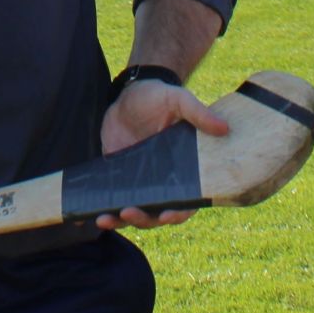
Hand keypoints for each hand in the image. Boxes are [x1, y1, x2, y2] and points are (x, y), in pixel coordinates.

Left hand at [96, 79, 228, 230]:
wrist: (131, 92)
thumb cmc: (159, 96)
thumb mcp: (179, 100)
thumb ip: (198, 113)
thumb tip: (224, 128)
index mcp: (184, 171)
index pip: (186, 202)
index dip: (178, 212)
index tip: (167, 215)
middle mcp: (163, 182)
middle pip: (156, 213)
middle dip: (143, 219)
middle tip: (128, 212)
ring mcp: (140, 181)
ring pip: (134, 211)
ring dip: (120, 220)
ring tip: (104, 219)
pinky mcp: (119, 176)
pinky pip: (112, 198)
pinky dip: (103, 209)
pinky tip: (89, 216)